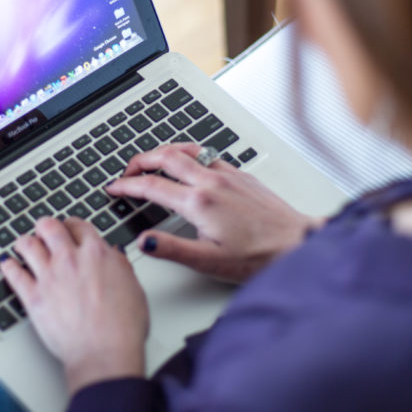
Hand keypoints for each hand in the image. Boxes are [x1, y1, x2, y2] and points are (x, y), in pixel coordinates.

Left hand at [0, 217, 148, 393]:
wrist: (104, 352)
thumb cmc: (123, 327)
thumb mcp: (133, 287)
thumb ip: (119, 266)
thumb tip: (113, 257)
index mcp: (97, 253)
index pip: (79, 225)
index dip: (72, 225)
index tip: (69, 229)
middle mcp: (70, 260)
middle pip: (49, 227)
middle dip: (45, 226)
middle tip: (44, 231)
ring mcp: (49, 277)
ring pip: (27, 245)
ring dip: (24, 242)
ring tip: (22, 245)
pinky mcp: (33, 297)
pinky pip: (14, 275)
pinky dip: (8, 268)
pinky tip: (7, 266)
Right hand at [105, 143, 322, 282]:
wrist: (297, 244)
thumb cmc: (258, 256)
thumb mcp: (209, 262)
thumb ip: (172, 249)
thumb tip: (144, 241)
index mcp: (199, 203)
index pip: (152, 186)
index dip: (127, 186)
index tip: (114, 188)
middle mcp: (212, 182)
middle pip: (165, 157)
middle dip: (140, 160)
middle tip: (126, 172)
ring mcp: (228, 175)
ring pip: (187, 149)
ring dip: (163, 151)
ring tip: (151, 160)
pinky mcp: (242, 175)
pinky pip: (207, 154)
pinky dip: (188, 153)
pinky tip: (189, 163)